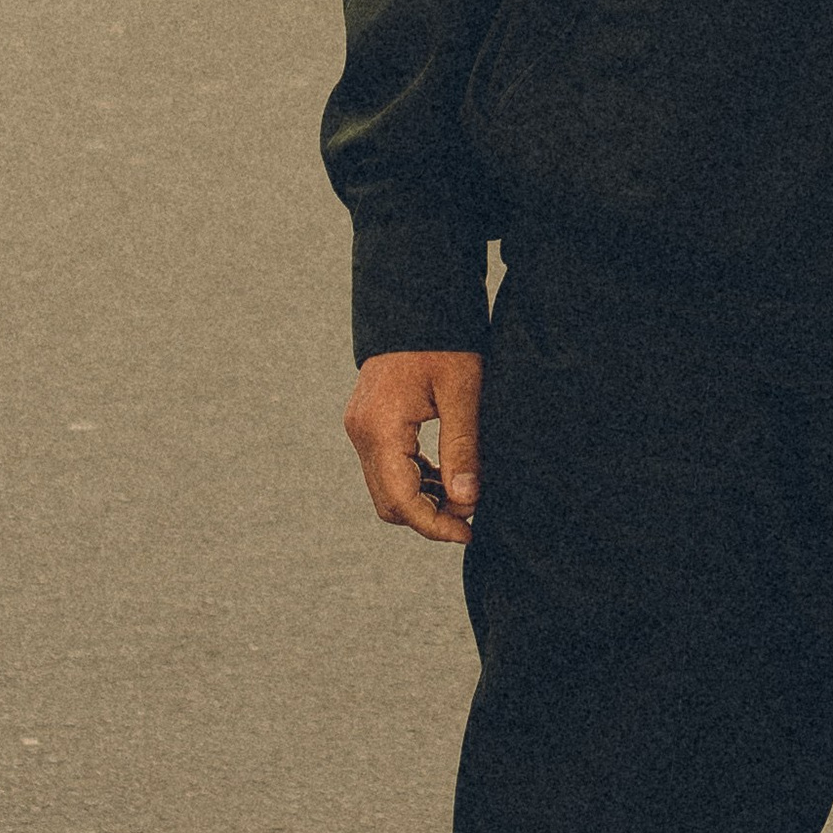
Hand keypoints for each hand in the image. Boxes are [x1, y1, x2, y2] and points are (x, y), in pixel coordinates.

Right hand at [345, 348, 483, 543]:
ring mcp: (361, 427)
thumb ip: (462, 448)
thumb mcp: (463, 391)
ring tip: (464, 492)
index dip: (435, 525)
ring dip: (423, 499)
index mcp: (380, 427)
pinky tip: (445, 474)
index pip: (402, 500)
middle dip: (429, 516)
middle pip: (390, 502)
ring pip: (387, 488)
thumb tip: (466, 501)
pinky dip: (414, 479)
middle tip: (470, 513)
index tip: (468, 532)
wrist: (417, 300)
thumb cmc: (444, 340)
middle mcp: (362, 432)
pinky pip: (386, 467)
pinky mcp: (368, 422)